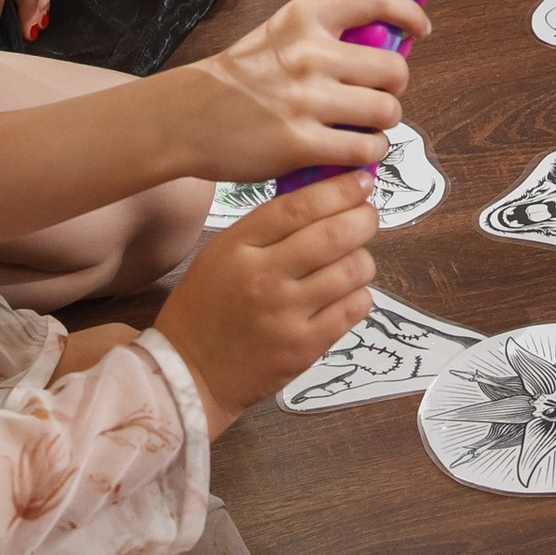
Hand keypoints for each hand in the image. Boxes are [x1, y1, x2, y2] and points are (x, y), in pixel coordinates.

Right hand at [151, 176, 379, 430]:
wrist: (189, 374)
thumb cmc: (204, 308)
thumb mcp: (220, 254)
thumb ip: (265, 228)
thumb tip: (322, 197)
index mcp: (239, 248)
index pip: (299, 207)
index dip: (339, 189)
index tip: (361, 179)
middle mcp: (264, 278)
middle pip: (335, 234)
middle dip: (363, 218)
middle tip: (367, 216)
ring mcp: (287, 315)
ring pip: (353, 269)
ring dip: (363, 258)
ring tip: (354, 259)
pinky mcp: (305, 347)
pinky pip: (354, 308)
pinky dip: (359, 294)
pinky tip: (347, 292)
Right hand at [168, 0, 425, 182]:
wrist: (186, 117)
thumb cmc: (237, 77)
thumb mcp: (278, 33)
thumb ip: (324, 32)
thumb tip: (381, 41)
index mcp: (305, 17)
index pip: (376, 1)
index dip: (409, 14)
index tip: (420, 30)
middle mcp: (311, 53)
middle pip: (394, 69)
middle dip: (393, 88)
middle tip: (377, 98)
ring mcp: (307, 100)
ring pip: (386, 112)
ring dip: (383, 124)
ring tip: (364, 128)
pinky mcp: (300, 143)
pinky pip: (364, 150)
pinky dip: (368, 154)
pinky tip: (354, 154)